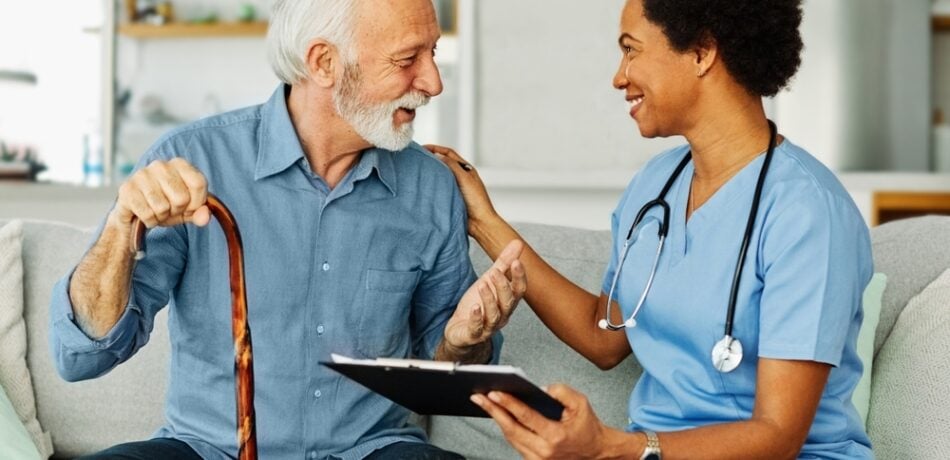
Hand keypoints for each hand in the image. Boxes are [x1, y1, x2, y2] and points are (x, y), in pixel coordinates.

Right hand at [110, 158, 210, 228]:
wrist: (136, 214)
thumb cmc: (166, 206)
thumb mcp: (188, 210)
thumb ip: (201, 213)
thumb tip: (205, 216)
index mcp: (179, 164)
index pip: (198, 183)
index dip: (197, 202)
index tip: (189, 206)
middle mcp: (160, 165)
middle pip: (181, 198)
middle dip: (177, 211)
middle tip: (169, 208)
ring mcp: (142, 175)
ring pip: (163, 207)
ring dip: (162, 217)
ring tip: (156, 210)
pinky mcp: (127, 188)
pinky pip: (147, 214)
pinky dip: (150, 220)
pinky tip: (145, 214)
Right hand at [425, 144, 498, 230]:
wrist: (479, 222)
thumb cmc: (476, 200)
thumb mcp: (464, 178)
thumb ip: (452, 165)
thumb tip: (437, 156)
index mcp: (466, 169)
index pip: (449, 153)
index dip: (436, 148)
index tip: (423, 148)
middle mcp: (460, 177)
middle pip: (443, 163)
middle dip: (431, 159)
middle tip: (417, 158)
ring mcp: (454, 187)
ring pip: (440, 176)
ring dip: (430, 173)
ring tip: (418, 171)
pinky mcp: (450, 198)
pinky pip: (438, 188)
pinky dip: (431, 186)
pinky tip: (423, 186)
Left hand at [442, 240, 526, 350]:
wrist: (460, 330)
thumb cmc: (478, 304)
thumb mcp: (489, 280)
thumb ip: (503, 263)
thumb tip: (518, 243)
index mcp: (507, 302)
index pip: (519, 290)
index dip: (519, 277)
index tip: (516, 262)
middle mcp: (502, 315)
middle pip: (508, 302)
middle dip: (503, 286)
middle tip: (495, 272)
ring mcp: (488, 327)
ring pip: (494, 315)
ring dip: (489, 299)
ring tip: (482, 284)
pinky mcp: (473, 335)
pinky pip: (477, 328)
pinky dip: (476, 318)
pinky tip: (474, 307)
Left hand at [470, 384, 623, 459]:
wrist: (595, 452)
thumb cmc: (587, 426)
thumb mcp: (581, 403)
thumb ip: (562, 391)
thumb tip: (540, 388)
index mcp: (556, 436)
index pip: (526, 418)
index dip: (509, 404)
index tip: (494, 393)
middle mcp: (544, 452)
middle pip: (512, 430)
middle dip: (493, 411)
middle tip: (478, 396)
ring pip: (511, 438)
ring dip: (497, 420)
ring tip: (484, 403)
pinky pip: (515, 443)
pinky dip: (506, 428)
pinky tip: (498, 414)